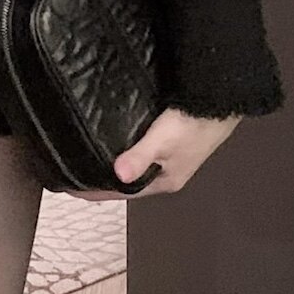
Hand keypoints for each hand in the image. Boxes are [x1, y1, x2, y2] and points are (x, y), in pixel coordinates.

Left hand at [60, 107, 242, 198]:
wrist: (223, 100)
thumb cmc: (196, 122)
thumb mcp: (165, 139)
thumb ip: (141, 156)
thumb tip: (118, 175)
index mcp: (165, 181)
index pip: (122, 193)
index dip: (96, 191)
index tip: (70, 188)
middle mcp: (166, 173)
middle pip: (128, 181)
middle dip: (102, 178)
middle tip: (73, 170)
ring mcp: (170, 158)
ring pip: (134, 166)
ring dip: (113, 163)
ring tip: (86, 155)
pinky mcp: (172, 140)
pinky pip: (140, 150)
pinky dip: (125, 148)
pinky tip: (115, 138)